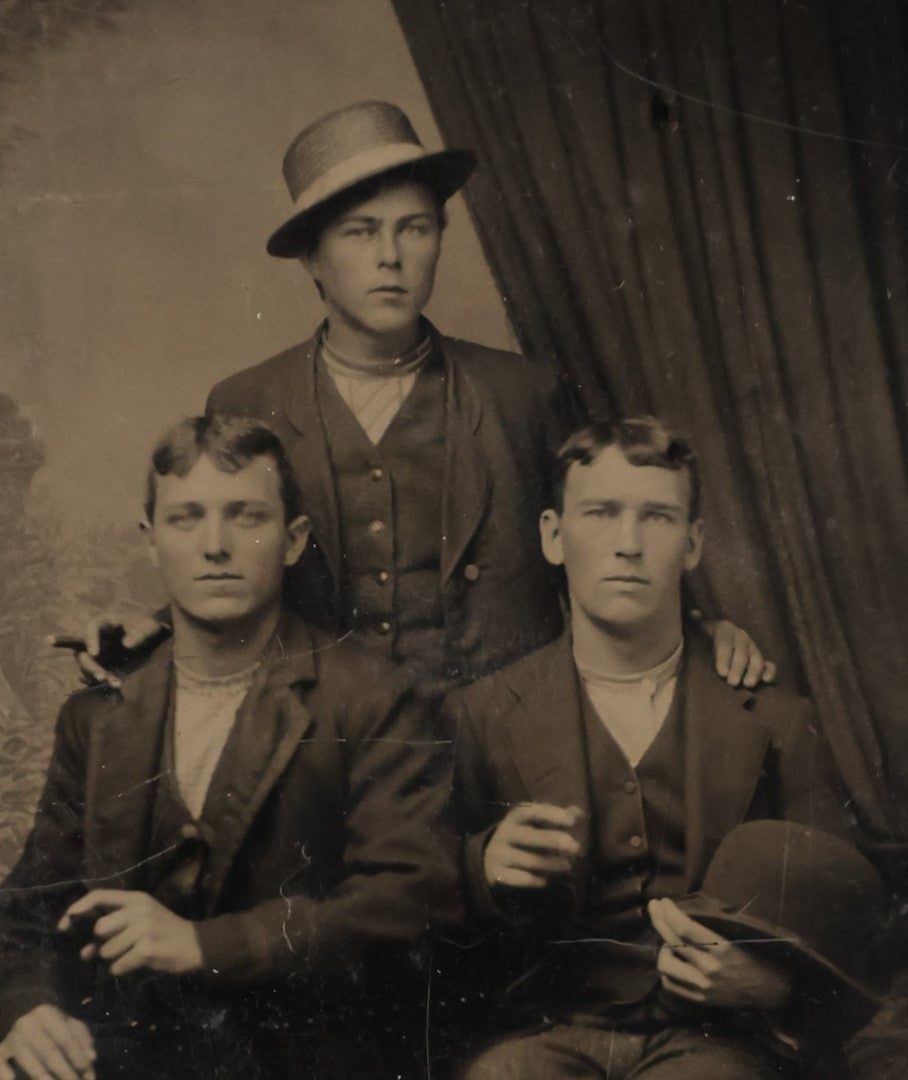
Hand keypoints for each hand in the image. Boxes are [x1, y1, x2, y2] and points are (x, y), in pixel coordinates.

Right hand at [0, 1005, 94, 1079]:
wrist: (22, 1012)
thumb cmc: (52, 1023)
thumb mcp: (69, 1023)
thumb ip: (82, 1039)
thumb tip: (91, 1058)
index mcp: (47, 1014)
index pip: (65, 1038)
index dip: (77, 1055)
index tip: (87, 1069)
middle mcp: (28, 1024)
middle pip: (49, 1051)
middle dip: (64, 1070)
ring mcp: (13, 1038)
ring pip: (28, 1059)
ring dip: (40, 1074)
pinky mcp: (1, 1049)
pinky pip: (0, 1061)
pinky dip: (3, 1071)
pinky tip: (10, 1079)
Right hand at [48, 609, 166, 688]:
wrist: (153, 639)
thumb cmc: (148, 627)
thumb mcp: (149, 628)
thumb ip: (140, 634)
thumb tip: (127, 644)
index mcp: (106, 622)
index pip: (93, 627)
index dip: (91, 640)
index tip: (95, 654)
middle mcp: (96, 638)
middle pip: (83, 652)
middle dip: (90, 666)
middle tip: (102, 677)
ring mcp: (96, 653)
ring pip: (88, 667)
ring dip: (98, 677)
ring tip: (116, 684)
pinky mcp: (101, 666)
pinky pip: (95, 676)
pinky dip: (102, 684)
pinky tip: (115, 689)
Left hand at [59, 890, 201, 977]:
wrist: (196, 944)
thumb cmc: (165, 931)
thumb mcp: (141, 920)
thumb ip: (114, 929)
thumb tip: (84, 951)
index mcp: (136, 898)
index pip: (98, 896)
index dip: (76, 909)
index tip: (63, 925)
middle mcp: (139, 909)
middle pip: (99, 929)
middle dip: (101, 944)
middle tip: (114, 949)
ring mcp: (144, 928)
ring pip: (107, 951)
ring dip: (114, 959)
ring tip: (132, 955)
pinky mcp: (147, 948)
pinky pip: (118, 966)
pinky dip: (123, 970)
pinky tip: (137, 964)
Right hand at [483, 803, 583, 888]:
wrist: (488, 858)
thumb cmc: (521, 837)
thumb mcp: (533, 824)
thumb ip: (556, 818)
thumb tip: (579, 813)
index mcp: (515, 817)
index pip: (532, 812)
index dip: (551, 814)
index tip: (571, 820)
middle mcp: (504, 833)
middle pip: (530, 836)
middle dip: (554, 841)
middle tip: (576, 847)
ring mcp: (499, 854)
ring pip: (529, 860)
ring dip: (551, 864)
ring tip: (567, 866)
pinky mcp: (497, 873)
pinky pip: (521, 879)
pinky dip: (536, 880)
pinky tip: (546, 881)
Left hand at [649, 897, 791, 1010]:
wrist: (769, 989)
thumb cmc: (753, 954)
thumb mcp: (735, 935)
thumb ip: (708, 927)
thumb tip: (679, 911)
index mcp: (721, 948)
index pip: (685, 928)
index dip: (669, 912)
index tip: (663, 901)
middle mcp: (709, 968)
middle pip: (672, 941)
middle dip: (659, 919)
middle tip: (654, 906)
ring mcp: (703, 987)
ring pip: (666, 965)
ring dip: (662, 948)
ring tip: (669, 941)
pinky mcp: (700, 999)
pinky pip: (670, 984)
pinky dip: (666, 969)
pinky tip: (672, 959)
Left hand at [703, 618, 776, 687]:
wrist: (719, 638)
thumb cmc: (706, 636)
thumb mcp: (702, 628)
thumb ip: (699, 623)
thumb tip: (693, 612)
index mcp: (725, 629)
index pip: (725, 643)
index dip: (724, 657)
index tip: (722, 673)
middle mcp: (741, 637)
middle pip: (741, 653)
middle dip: (737, 668)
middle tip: (732, 683)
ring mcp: (753, 648)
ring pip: (757, 658)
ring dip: (754, 672)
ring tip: (748, 685)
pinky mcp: (761, 658)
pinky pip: (769, 664)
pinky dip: (769, 671)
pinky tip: (767, 681)